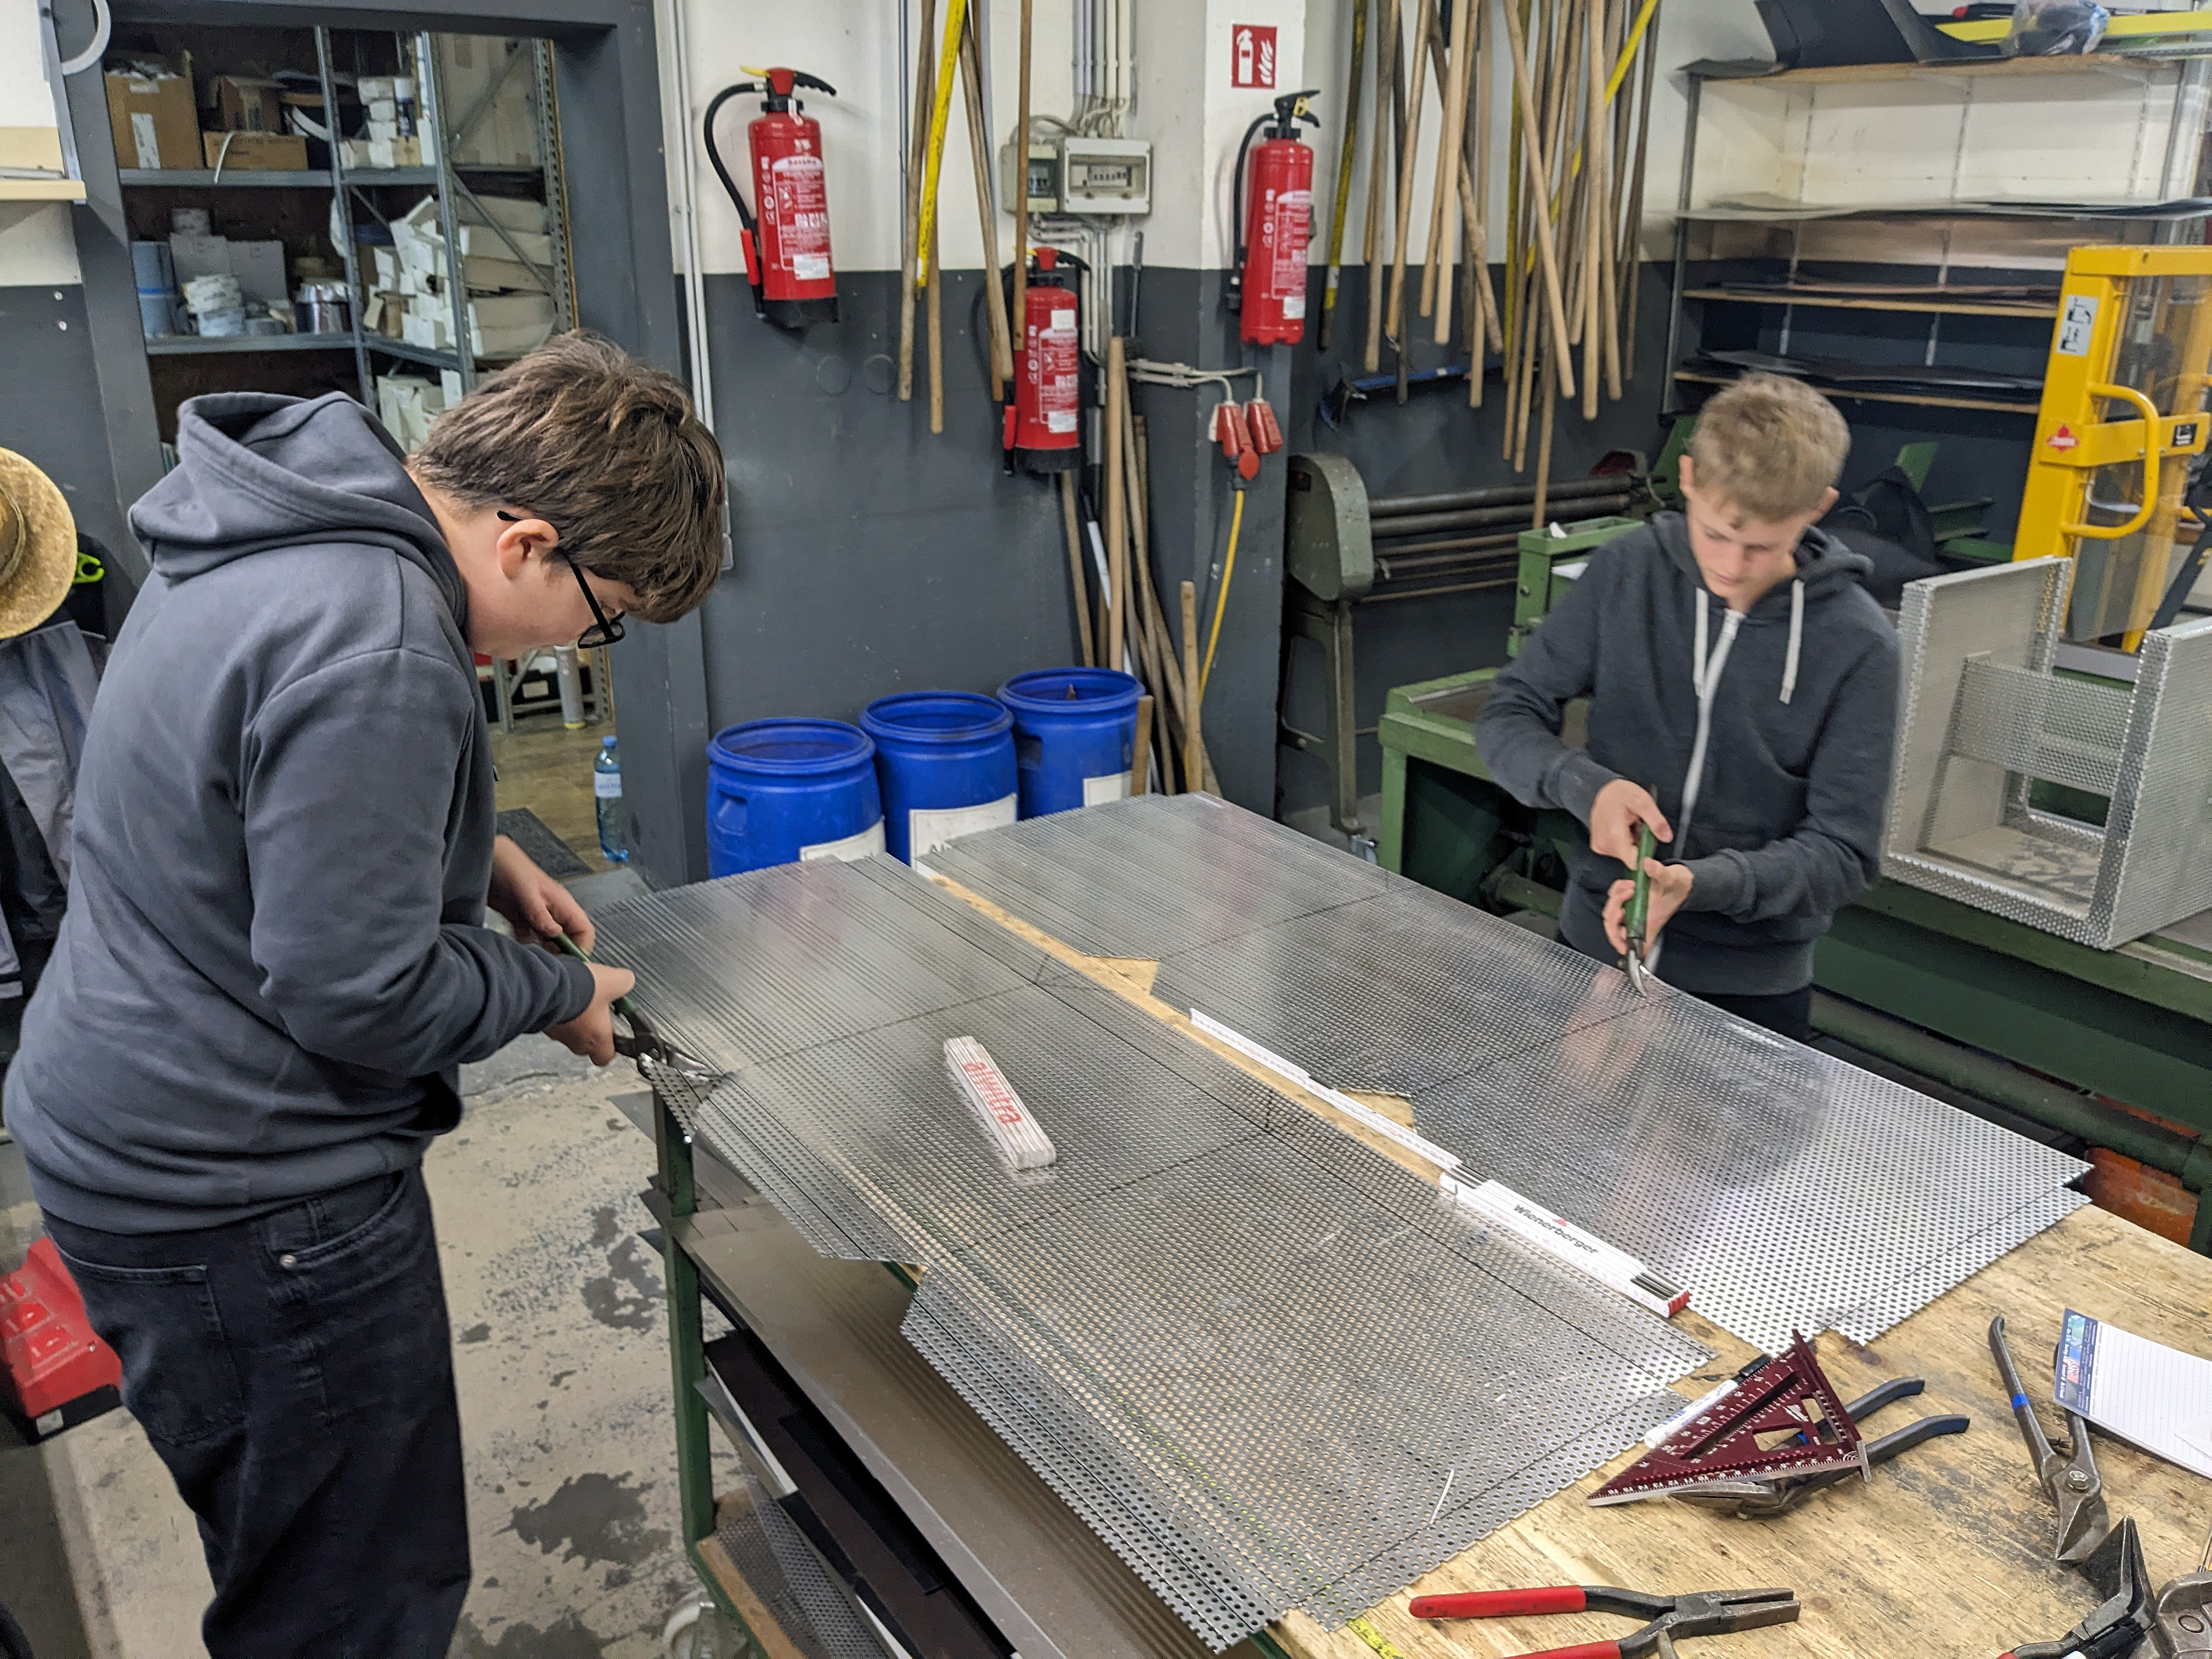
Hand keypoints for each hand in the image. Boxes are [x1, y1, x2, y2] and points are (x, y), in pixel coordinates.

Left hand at [488, 833, 592, 952]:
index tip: (569, 964)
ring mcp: (537, 916)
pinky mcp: (520, 919)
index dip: (581, 948)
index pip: (584, 930)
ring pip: (548, 942)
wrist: (484, 858)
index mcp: (562, 904)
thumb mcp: (526, 892)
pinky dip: (525, 948)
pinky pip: (528, 939)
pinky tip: (516, 954)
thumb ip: (540, 914)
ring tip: (531, 963)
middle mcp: (552, 913)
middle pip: (567, 940)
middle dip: (560, 955)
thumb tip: (556, 934)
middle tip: (546, 968)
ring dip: (542, 953)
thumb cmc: (510, 868)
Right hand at [545, 963, 635, 1065]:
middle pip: (586, 1043)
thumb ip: (625, 983)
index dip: (610, 1046)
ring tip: (579, 995)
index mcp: (597, 1039)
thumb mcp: (615, 981)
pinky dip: (559, 1008)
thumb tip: (626, 979)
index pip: (605, 1056)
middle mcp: (576, 1041)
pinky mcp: (542, 1021)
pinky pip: (554, 1018)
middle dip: (591, 1027)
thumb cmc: (582, 992)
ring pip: (569, 1030)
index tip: (613, 1032)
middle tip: (596, 1009)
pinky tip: (564, 991)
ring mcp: (557, 1033)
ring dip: (574, 1016)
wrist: (549, 985)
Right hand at [1589, 779, 1673, 868]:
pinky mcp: (1599, 846)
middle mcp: (1604, 844)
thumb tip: (1666, 837)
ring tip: (1631, 825)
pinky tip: (1624, 828)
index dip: (1646, 855)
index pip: (1634, 862)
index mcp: (1614, 835)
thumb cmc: (1621, 793)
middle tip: (1639, 825)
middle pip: (1632, 858)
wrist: (1604, 791)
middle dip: (1641, 844)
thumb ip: (1656, 821)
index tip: (1649, 840)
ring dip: (1634, 842)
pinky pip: (1619, 851)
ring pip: (1626, 855)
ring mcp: (1600, 846)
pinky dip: (1626, 842)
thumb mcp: (1643, 801)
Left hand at [1604, 859, 1693, 955]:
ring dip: (1615, 899)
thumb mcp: (1671, 878)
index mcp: (1649, 924)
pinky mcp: (1630, 903)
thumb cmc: (1678, 885)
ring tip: (1628, 885)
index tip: (1621, 923)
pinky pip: (1615, 902)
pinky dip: (1616, 891)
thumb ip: (1659, 872)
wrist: (1682, 881)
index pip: (1629, 943)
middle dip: (1612, 911)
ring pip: (1612, 914)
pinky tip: (1627, 883)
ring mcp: (1633, 913)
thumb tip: (1647, 864)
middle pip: (1614, 929)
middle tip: (1623, 895)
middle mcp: (1639, 922)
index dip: (1619, 940)